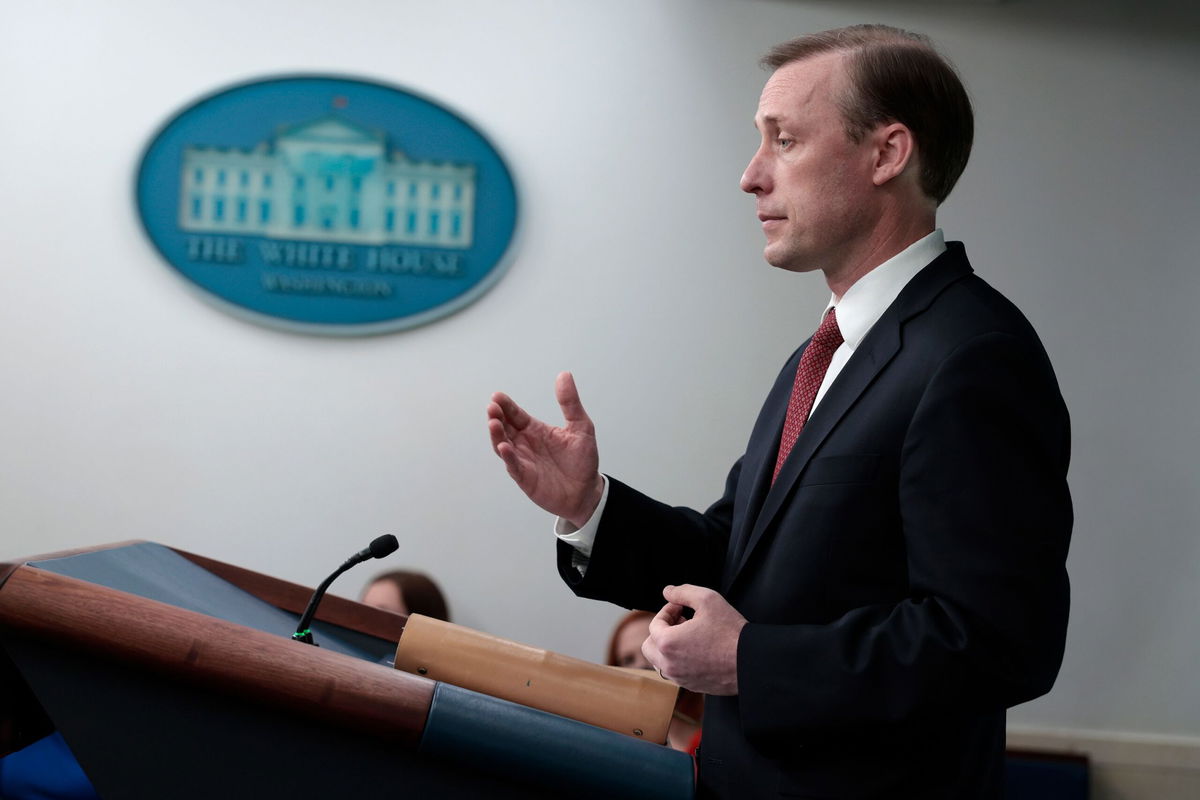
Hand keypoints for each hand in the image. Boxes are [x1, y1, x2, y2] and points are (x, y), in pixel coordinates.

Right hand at [487, 372, 604, 526]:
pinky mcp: (525, 478)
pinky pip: (513, 466)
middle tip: (492, 407)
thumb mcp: (581, 426)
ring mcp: (523, 461)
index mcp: (535, 430)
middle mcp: (525, 444)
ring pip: (503, 445)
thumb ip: (570, 402)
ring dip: (496, 434)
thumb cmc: (582, 461)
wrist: (587, 491)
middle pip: (505, 428)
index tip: (497, 396)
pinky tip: (504, 447)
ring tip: (493, 422)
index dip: (506, 405)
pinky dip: (508, 457)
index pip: (516, 415)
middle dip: (496, 417)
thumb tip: (564, 375)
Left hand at [642, 584, 746, 695]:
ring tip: (689, 635)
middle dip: (661, 630)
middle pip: (649, 645)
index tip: (681, 607)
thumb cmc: (730, 632)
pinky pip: (675, 672)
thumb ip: (683, 592)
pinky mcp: (691, 686)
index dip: (667, 611)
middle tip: (680, 622)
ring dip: (668, 647)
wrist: (751, 662)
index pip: (655, 624)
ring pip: (660, 661)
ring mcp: (680, 678)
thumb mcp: (708, 599)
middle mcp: (669, 664)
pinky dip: (679, 660)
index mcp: (668, 643)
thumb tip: (667, 591)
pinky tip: (697, 650)